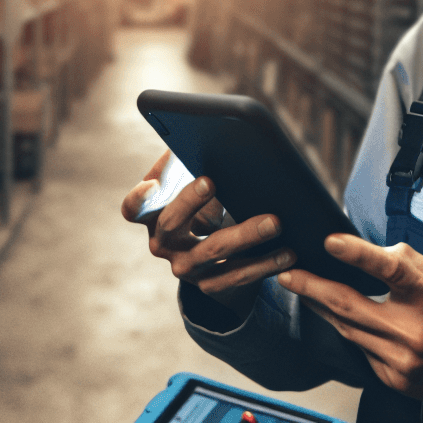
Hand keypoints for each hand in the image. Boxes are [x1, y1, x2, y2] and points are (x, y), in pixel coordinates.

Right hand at [120, 150, 295, 311]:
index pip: (134, 207)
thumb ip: (192, 161)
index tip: (152, 184)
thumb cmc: (203, 197)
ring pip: (212, 251)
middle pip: (172, 223)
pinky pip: (238, 276)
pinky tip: (288, 252)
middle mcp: (162, 242)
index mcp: (151, 214)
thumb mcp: (192, 180)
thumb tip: (211, 137)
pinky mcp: (210, 285)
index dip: (139, 198)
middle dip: (191, 200)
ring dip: (245, 235)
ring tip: (275, 222)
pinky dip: (264, 264)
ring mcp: (185, 268)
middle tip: (213, 181)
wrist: (212, 244)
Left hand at [276, 234, 422, 403]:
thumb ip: (405, 262)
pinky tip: (334, 316)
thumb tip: (365, 250)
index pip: (390, 270)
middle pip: (350, 305)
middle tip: (288, 274)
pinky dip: (346, 330)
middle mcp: (414, 330)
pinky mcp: (392, 378)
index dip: (357, 255)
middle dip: (312, 287)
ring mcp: (401, 359)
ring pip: (347, 329)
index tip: (329, 242)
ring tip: (302, 289)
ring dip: (321, 308)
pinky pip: (359, 349)